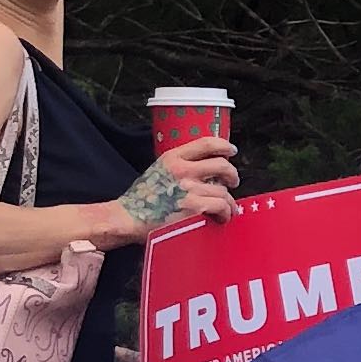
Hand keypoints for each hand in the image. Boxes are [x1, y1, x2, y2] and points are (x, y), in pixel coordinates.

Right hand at [91, 138, 240, 245]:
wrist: (127, 217)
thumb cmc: (141, 199)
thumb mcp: (158, 170)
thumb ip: (179, 166)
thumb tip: (203, 169)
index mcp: (173, 158)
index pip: (206, 143)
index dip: (224, 146)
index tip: (231, 150)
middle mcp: (183, 170)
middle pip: (222, 166)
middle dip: (232, 175)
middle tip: (233, 182)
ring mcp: (189, 189)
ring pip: (223, 191)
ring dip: (229, 201)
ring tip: (226, 209)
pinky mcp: (193, 207)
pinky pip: (221, 206)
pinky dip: (225, 213)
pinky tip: (221, 217)